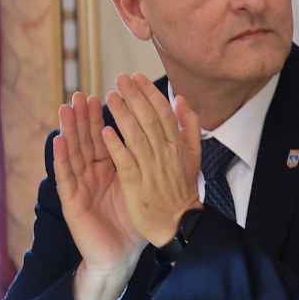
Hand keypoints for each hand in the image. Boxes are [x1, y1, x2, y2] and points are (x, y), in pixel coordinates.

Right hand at [53, 92, 146, 299]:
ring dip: (70, 129)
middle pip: (89, 140)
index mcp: (112, 167)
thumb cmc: (134, 218)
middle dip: (86, 117)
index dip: (110, 116)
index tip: (113, 93)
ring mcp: (81, 185)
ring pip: (74, 152)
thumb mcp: (146, 183)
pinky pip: (66, 176)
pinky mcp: (72, 200)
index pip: (109, 136)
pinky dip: (62, 158)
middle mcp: (94, 173)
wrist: (122, 253)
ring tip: (67, 108)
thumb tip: (164, 134)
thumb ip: (151, 158)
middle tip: (83, 94)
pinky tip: (59, 141)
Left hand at [102, 74, 203, 247]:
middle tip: (120, 78)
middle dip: (135, 97)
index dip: (150, 93)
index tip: (137, 77)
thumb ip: (189, 126)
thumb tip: (181, 99)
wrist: (179, 223)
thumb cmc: (182, 189)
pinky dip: (116, 146)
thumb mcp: (193, 155)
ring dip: (123, 115)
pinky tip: (105, 131)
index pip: (164, 113)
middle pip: (150, 120)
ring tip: (109, 97)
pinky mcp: (136, 185)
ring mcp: (151, 169)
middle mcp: (166, 154)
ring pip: (137, 137)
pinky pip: (126, 162)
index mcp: (179, 146)